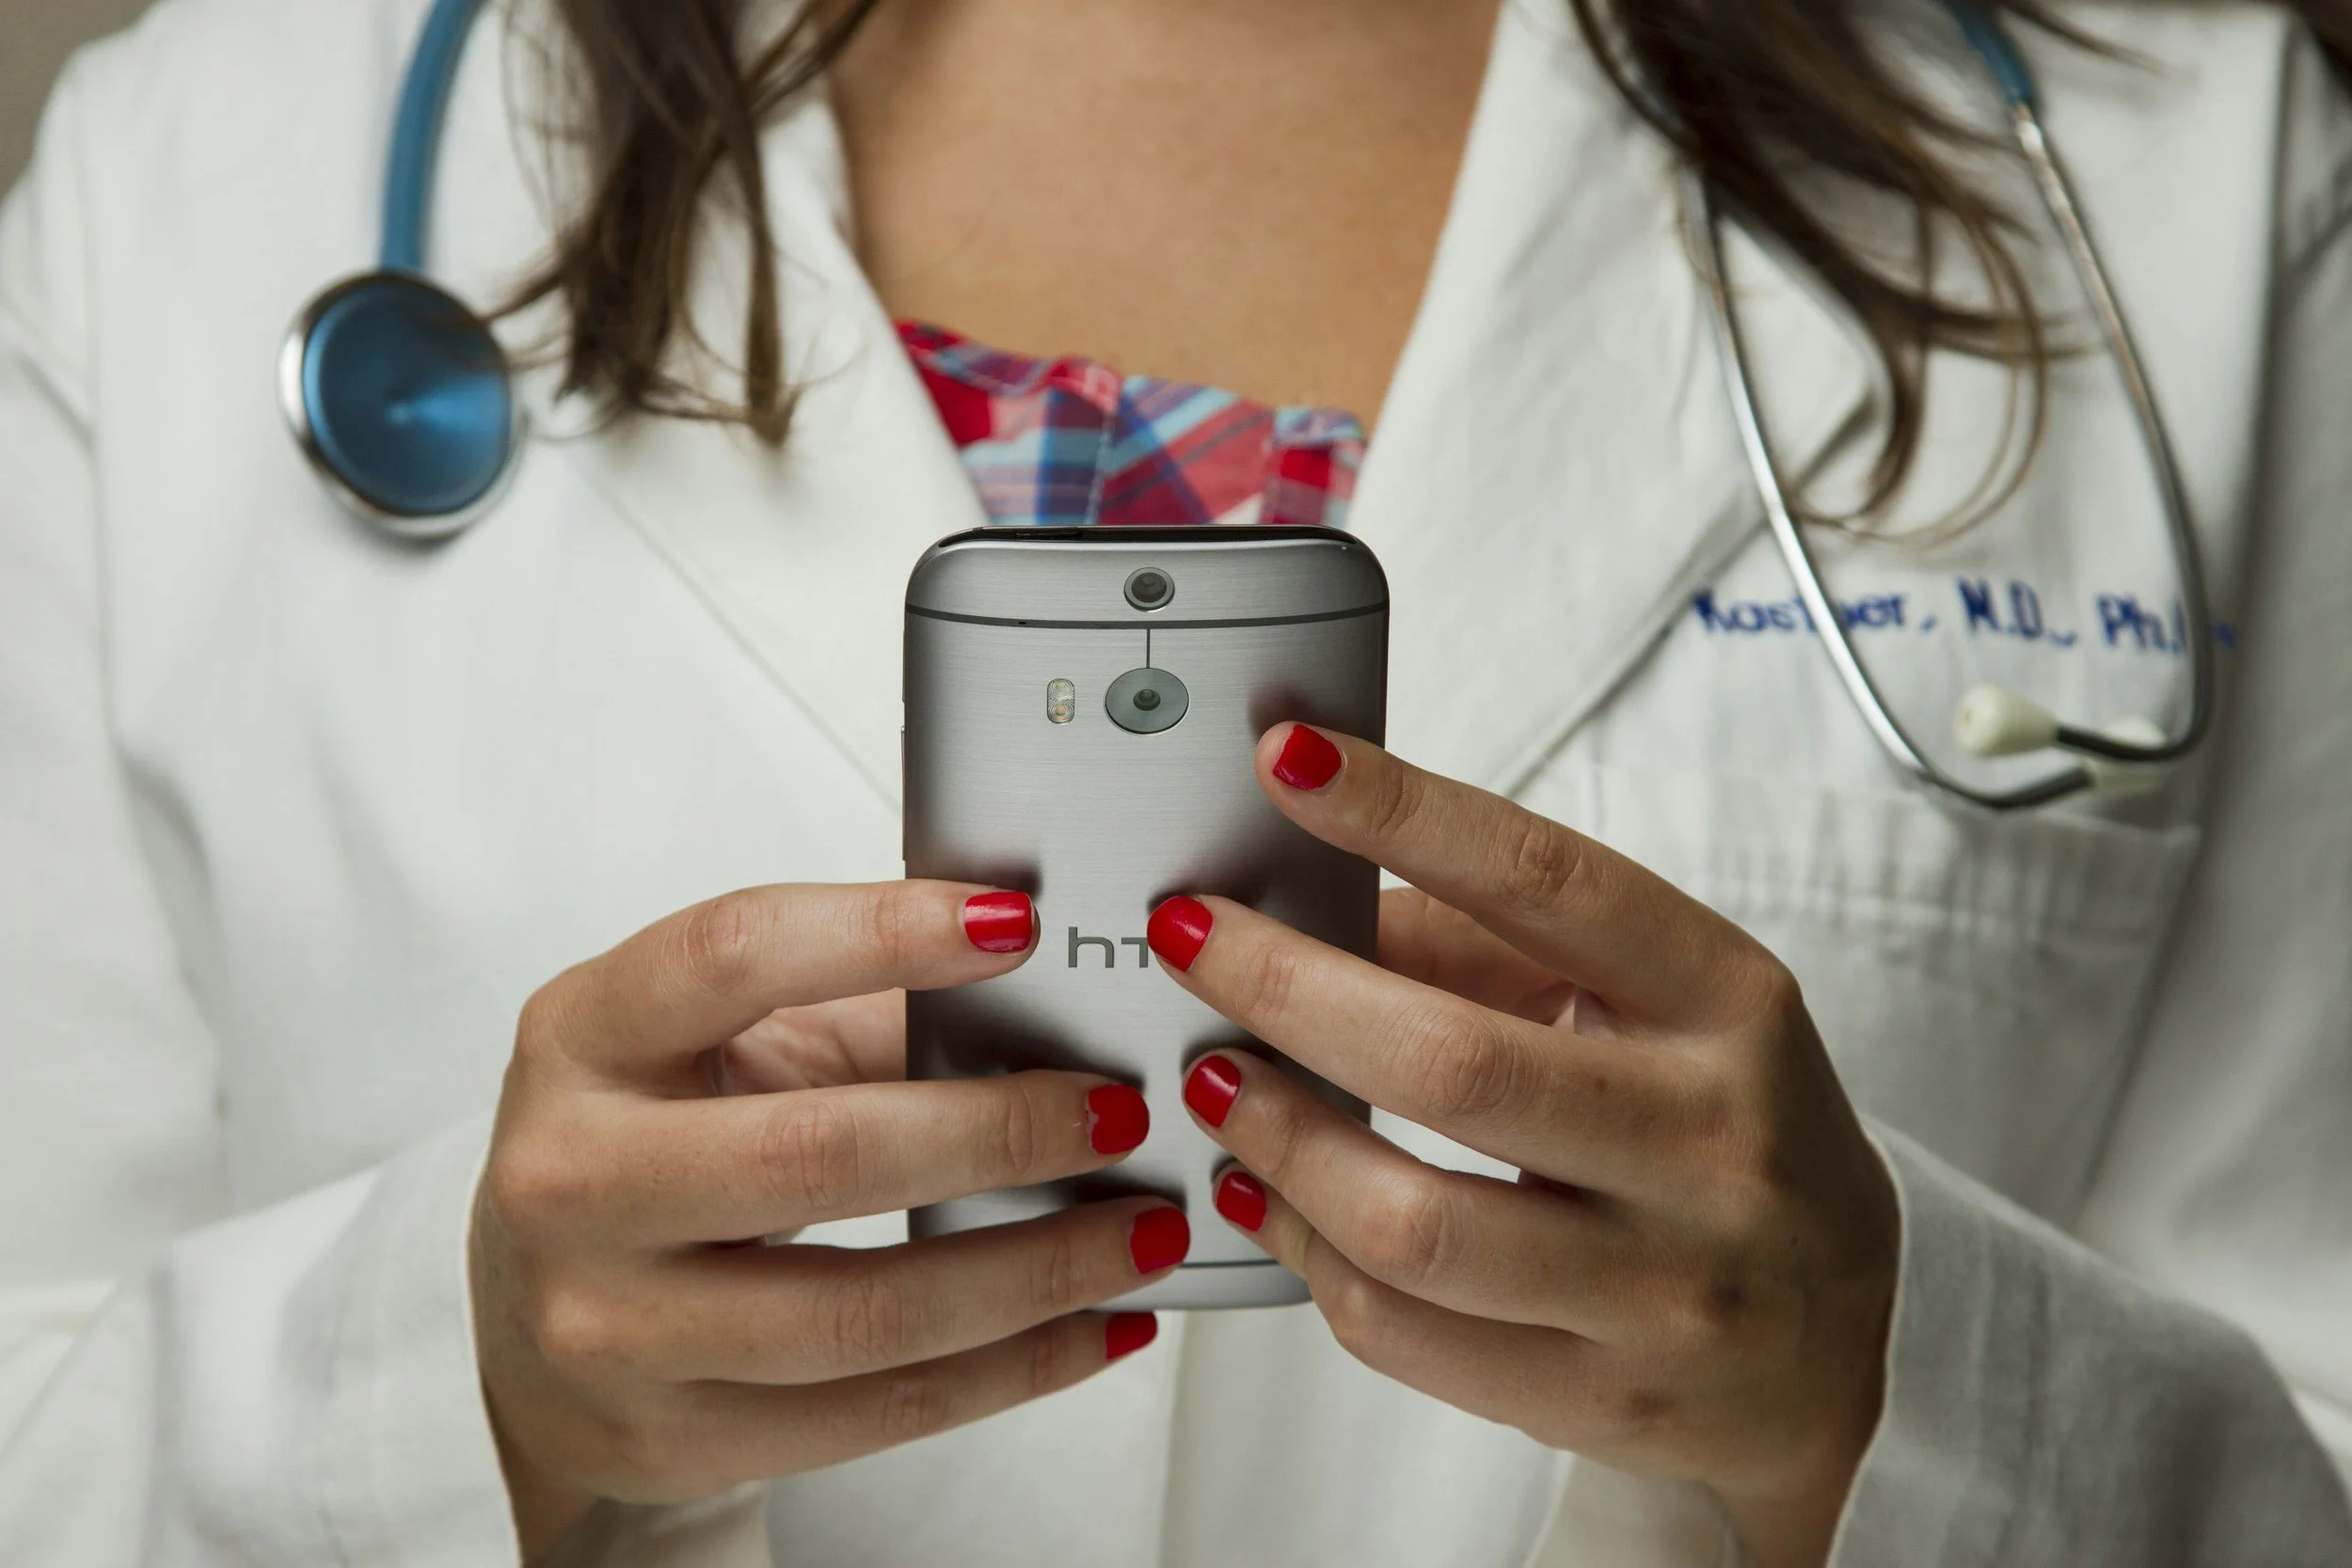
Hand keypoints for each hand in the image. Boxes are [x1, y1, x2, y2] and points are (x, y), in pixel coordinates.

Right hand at [472, 882, 1187, 1559]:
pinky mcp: (675, 1435)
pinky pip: (877, 1412)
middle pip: (818, 1153)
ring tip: (1141, 1228)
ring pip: (863, 1310)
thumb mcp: (715, 1043)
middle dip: (999, 1131)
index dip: (880, 931)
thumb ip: (863, 1012)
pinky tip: (1097, 1327)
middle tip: (1120, 1109)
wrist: (530, 1319)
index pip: (731, 956)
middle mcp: (574, 1178)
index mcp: (584, 1037)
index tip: (1016, 923)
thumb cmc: (649, 1142)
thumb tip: (1048, 1007)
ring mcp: (613, 1324)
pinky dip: (1013, 1369)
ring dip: (1037, 1270)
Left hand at [1150, 726, 1897, 1567]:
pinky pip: (1404, 1333)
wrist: (1841, 1340)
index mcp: (1728, 1003)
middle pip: (1454, 1064)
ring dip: (1277, 1140)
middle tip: (1191, 942)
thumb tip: (1300, 899)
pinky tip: (1264, 1195)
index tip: (1286, 760)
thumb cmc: (1716, 1129)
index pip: (1550, 884)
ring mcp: (1662, 1289)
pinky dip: (1304, 1252)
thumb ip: (1484, 944)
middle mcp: (1711, 1143)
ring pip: (1412, 1225)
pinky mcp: (1602, 1399)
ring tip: (1212, 1080)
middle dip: (1287, 990)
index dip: (1405, 815)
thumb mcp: (1653, 1006)